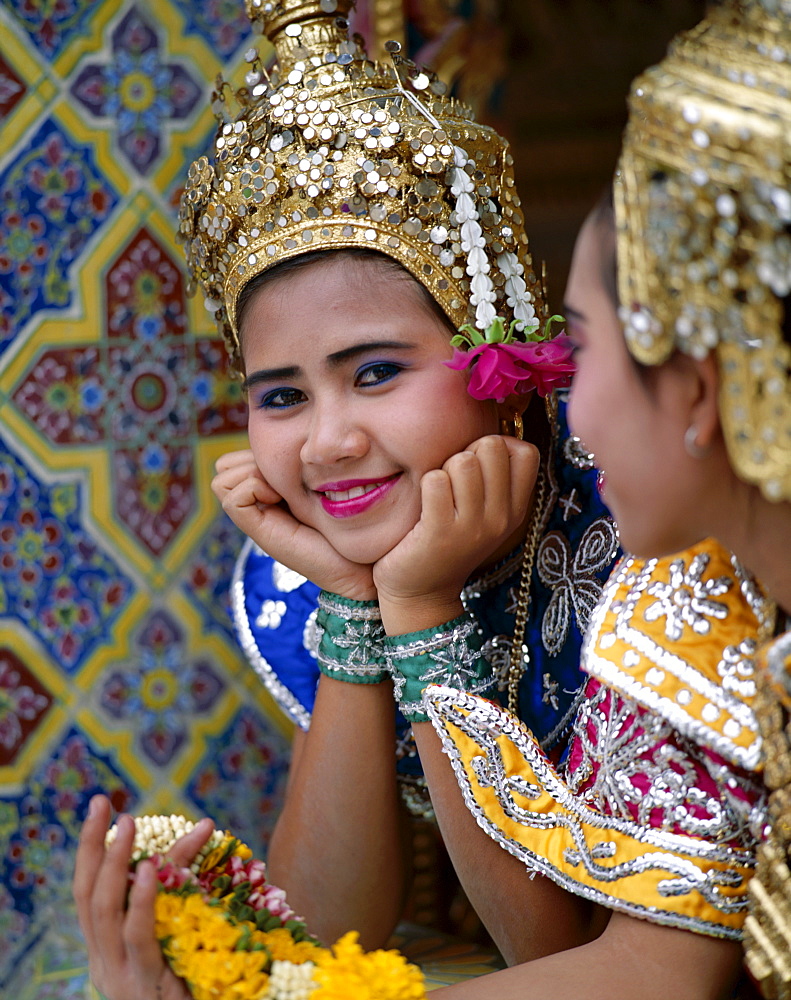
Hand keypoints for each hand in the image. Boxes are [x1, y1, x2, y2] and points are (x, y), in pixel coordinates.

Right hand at [73, 795, 213, 999]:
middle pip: (89, 896)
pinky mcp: (145, 985)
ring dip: (115, 865)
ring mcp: (119, 976)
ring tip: (127, 827)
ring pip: (105, 913)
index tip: (99, 805)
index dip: (90, 847)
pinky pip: (138, 938)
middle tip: (107, 805)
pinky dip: (142, 902)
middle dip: (96, 846)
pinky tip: (148, 871)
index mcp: (105, 946)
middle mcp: (103, 961)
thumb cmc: (195, 969)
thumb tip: (206, 824)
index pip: (87, 890)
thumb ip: (184, 877)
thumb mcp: (181, 917)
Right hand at [212, 449, 375, 599]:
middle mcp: (258, 504)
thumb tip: (286, 431)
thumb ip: (302, 464)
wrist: (361, 565)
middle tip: (282, 474)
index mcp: (271, 490)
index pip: (237, 457)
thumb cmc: (350, 522)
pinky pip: (232, 497)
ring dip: (251, 471)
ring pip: (222, 478)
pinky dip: (252, 487)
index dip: (256, 451)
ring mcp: (256, 519)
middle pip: (224, 466)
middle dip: (248, 459)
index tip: (291, 461)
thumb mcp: (322, 482)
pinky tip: (278, 496)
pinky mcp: (258, 533)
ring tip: (281, 486)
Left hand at [373, 435, 538, 631]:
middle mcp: (500, 519)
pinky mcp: (439, 533)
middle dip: (466, 452)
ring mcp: (472, 527)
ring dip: (443, 468)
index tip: (480, 466)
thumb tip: (491, 432)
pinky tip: (423, 505)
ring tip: (438, 494)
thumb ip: (493, 477)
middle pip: (491, 446)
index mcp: (515, 510)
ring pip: (462, 460)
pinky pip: (434, 480)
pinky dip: (424, 483)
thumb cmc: (448, 541)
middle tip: (453, 482)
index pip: (526, 451)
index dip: (499, 445)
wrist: (420, 593)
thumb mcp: (483, 513)